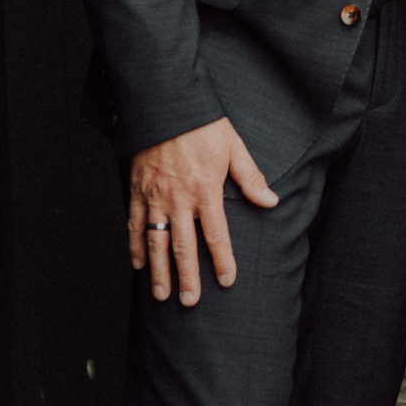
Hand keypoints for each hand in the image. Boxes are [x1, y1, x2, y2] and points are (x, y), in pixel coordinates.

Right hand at [129, 118, 277, 304]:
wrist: (165, 103)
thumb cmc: (202, 123)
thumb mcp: (234, 146)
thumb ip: (251, 177)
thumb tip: (271, 200)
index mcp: (205, 189)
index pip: (215, 234)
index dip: (222, 260)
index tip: (226, 281)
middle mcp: (179, 198)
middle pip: (183, 246)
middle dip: (187, 277)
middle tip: (190, 302)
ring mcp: (155, 196)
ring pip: (156, 241)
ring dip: (159, 270)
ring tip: (162, 294)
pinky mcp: (137, 190)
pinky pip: (135, 224)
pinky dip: (135, 246)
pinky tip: (137, 264)